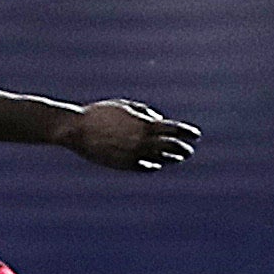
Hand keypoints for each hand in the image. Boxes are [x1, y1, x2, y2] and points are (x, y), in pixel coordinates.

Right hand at [63, 100, 198, 171]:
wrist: (77, 129)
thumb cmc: (100, 113)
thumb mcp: (124, 106)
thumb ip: (144, 111)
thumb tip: (158, 120)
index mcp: (144, 125)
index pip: (174, 130)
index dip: (188, 132)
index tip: (196, 135)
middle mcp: (143, 141)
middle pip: (172, 147)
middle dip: (183, 148)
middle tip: (189, 150)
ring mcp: (134, 154)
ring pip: (161, 159)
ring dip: (171, 159)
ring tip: (178, 158)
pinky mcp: (124, 165)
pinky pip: (144, 167)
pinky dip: (153, 166)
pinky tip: (156, 165)